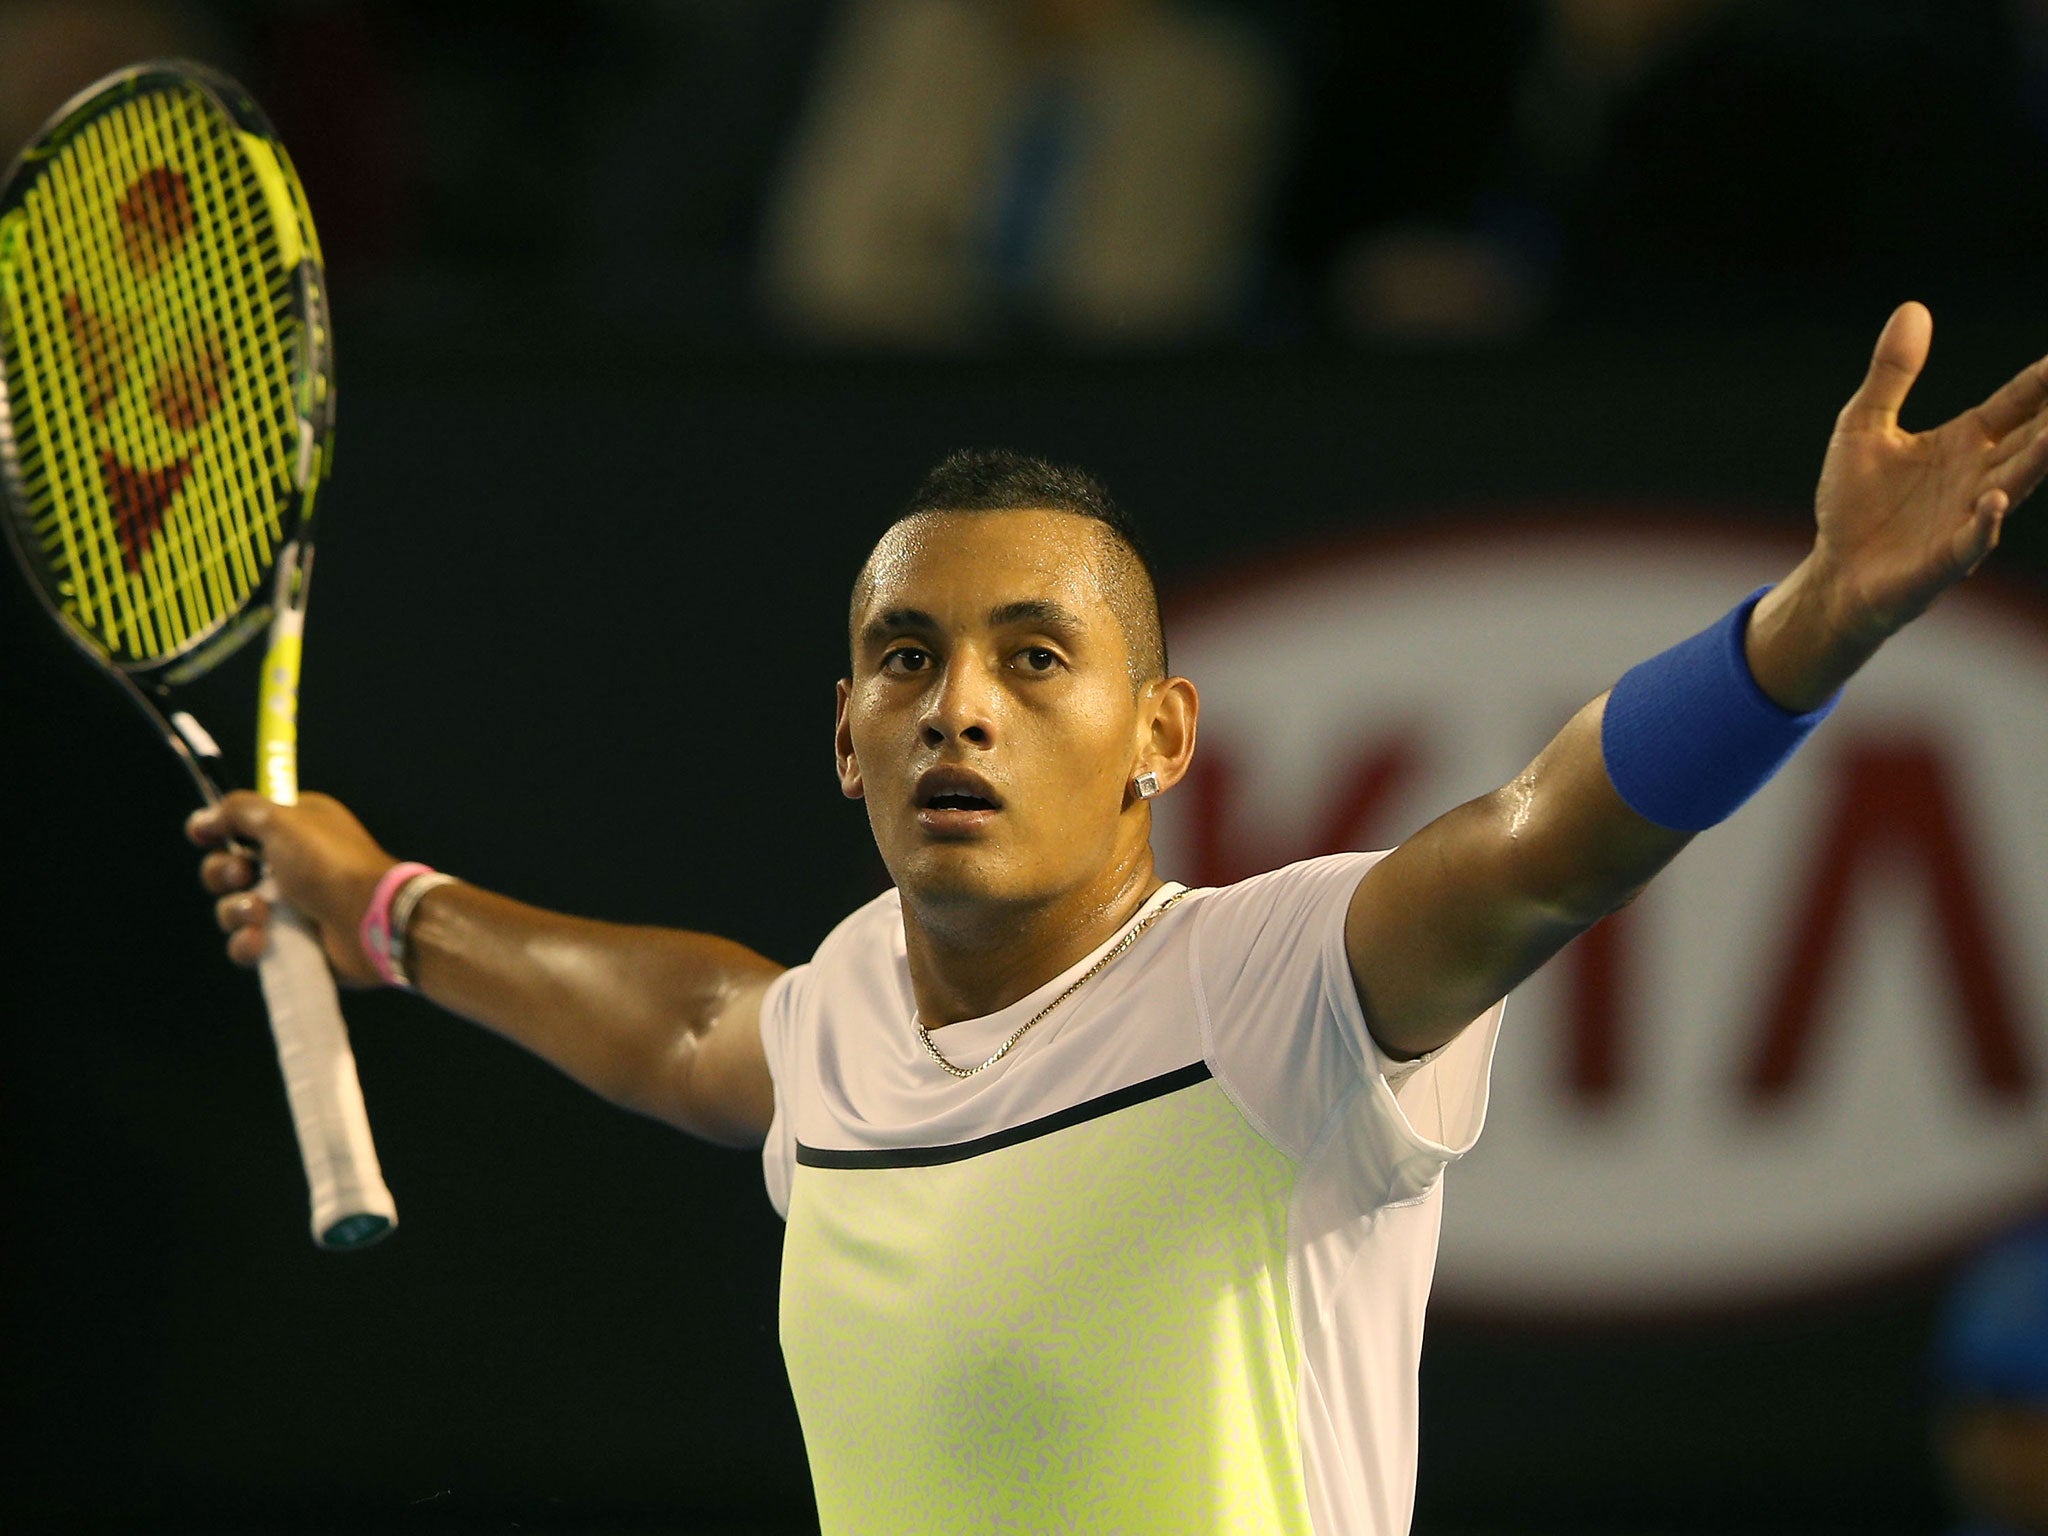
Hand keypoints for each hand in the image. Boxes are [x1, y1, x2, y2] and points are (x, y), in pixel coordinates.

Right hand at [187, 792, 396, 985]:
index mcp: (293, 830)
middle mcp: (291, 865)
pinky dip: (247, 943)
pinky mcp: (291, 943)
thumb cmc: (329, 863)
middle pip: (228, 869)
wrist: (370, 919)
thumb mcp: (283, 820)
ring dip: (235, 911)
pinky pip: (247, 944)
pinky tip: (261, 941)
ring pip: (232, 909)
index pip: (241, 828)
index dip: (217, 832)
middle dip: (223, 873)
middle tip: (244, 876)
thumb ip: (238, 812)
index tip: (203, 836)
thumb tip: (202, 818)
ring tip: (260, 914)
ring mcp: (291, 906)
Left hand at [1749, 304, 2047, 710]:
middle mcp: (1979, 476)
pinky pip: (1971, 540)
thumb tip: (1913, 308)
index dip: (2045, 379)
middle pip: (2035, 439)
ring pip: (2016, 484)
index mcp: (1966, 442)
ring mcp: (1966, 517)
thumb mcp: (1863, 426)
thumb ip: (1891, 374)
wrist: (1834, 571)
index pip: (2020, 402)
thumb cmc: (1854, 501)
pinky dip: (1984, 523)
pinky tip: (1994, 502)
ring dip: (2040, 460)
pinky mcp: (1943, 558)